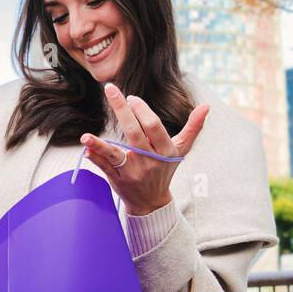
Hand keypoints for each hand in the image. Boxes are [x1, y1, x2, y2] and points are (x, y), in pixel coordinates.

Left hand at [81, 82, 208, 215]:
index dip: (142, 110)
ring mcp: (132, 172)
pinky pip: (104, 167)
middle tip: (111, 89)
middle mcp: (149, 161)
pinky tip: (86, 148)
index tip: (131, 98)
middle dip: (122, 110)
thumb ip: (193, 127)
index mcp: (165, 151)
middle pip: (134, 133)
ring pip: (115, 155)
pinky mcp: (118, 180)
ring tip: (86, 136)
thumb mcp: (181, 150)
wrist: (152, 202)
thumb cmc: (165, 169)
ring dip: (99, 145)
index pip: (154, 127)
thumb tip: (207, 106)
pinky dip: (95, 157)